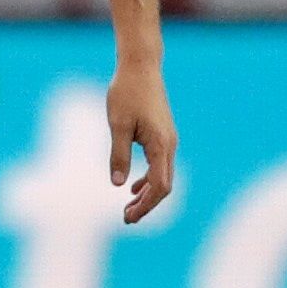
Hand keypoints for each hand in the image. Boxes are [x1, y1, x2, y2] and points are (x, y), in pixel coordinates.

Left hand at [106, 59, 177, 224]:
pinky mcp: (162, 135)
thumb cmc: (126, 93)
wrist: (140, 68)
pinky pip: (159, 165)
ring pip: (162, 176)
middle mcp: (170, 145)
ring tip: (128, 209)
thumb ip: (118, 155)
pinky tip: (133, 187)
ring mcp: (168, 140)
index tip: (128, 217)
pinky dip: (148, 179)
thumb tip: (118, 185)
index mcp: (161, 145)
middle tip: (126, 219)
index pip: (160, 186)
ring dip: (147, 194)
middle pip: (164, 185)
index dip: (146, 205)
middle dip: (147, 205)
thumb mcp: (117, 125)